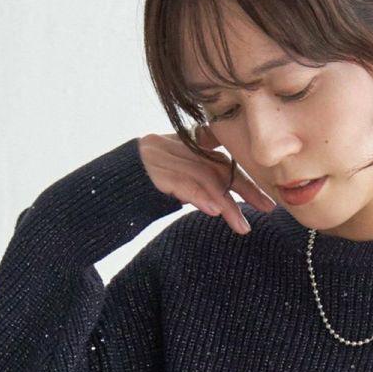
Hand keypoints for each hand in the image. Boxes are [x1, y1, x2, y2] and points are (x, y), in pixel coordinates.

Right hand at [136, 129, 276, 232]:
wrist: (104, 188)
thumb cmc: (139, 188)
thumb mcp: (172, 180)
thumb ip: (195, 182)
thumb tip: (221, 202)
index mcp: (181, 145)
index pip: (219, 158)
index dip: (244, 175)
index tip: (266, 196)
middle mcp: (174, 147)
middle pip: (218, 167)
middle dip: (246, 188)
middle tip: (268, 207)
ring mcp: (162, 157)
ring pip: (204, 179)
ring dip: (226, 204)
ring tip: (242, 226)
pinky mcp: (152, 172)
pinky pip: (182, 184)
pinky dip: (200, 197)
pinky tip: (215, 211)